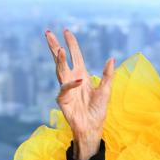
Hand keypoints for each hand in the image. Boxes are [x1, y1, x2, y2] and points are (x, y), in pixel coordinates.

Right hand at [45, 28, 114, 159]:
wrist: (93, 128)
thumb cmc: (98, 110)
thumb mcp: (106, 91)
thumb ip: (108, 75)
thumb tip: (111, 58)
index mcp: (81, 75)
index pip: (75, 56)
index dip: (71, 44)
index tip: (66, 31)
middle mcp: (72, 79)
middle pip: (61, 60)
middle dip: (54, 46)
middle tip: (48, 33)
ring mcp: (66, 89)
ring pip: (60, 71)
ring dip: (59, 61)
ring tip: (59, 50)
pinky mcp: (63, 100)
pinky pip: (66, 89)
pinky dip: (72, 85)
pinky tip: (79, 80)